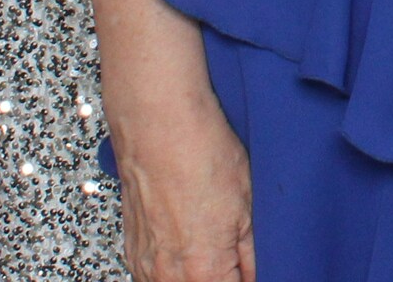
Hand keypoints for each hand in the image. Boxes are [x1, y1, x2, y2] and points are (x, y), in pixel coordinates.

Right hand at [115, 102, 256, 281]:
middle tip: (237, 257)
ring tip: (213, 243)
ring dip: (199, 275)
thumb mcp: (249, 207)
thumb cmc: (202, 155)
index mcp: (204, 272)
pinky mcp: (132, 252)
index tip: (251, 269)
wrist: (159, 125)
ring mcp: (146, 266)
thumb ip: (254, 256)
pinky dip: (176, 269)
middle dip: (224, 276)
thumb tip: (260, 274)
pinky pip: (157, 277)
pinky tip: (190, 244)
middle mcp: (169, 277)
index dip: (249, 280)